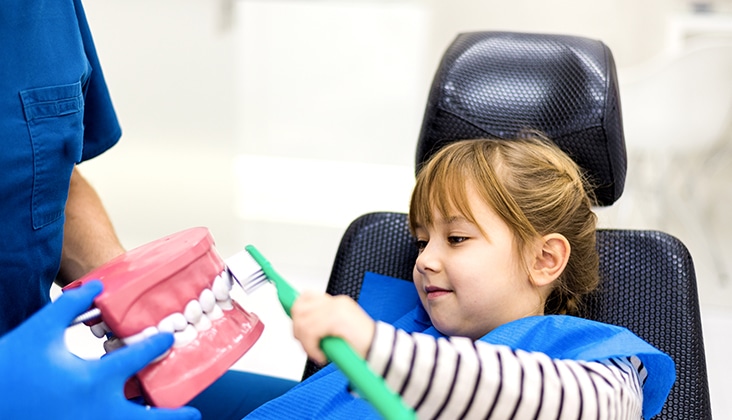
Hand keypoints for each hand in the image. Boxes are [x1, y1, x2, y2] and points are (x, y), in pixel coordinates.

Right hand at [0, 280, 200, 419]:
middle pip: (148, 419)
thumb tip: (94, 286)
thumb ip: (70, 305)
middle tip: (194, 414)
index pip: (139, 359)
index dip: (157, 345)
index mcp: (93, 380)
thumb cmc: (8, 368)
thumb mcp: (39, 331)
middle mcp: (96, 411)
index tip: (169, 340)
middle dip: (174, 418)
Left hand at [290, 291, 375, 364]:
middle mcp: (336, 302)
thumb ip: (323, 325)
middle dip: (298, 329)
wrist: (381, 352)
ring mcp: (336, 309)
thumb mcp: (339, 332)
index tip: (296, 327)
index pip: (307, 296)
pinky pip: (311, 332)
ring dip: (306, 342)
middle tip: (308, 346)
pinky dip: (312, 348)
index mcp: (338, 303)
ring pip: (303, 322)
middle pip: (300, 308)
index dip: (296, 311)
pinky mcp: (336, 319)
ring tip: (316, 353)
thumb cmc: (362, 346)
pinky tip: (322, 356)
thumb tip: (301, 329)